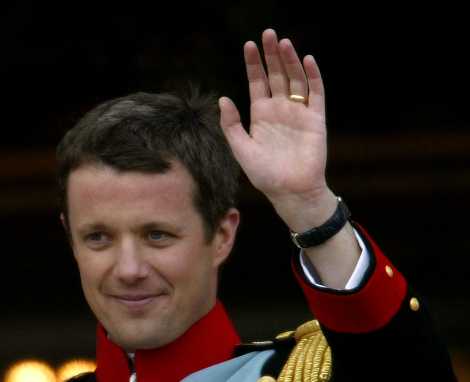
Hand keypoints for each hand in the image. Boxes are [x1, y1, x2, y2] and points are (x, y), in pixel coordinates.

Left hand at [219, 29, 330, 232]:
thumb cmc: (264, 174)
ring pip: (295, 80)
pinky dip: (312, 76)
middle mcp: (280, 109)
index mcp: (260, 114)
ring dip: (290, 61)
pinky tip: (307, 61)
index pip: (257, 82)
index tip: (248, 44)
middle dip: (272, 55)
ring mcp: (298, 112)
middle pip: (276, 75)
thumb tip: (223, 98)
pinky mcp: (315, 119)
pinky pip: (316, 93)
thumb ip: (231, 124)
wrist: (289, 191)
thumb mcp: (240, 148)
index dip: (253, 64)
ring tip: (284, 42)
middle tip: (268, 34)